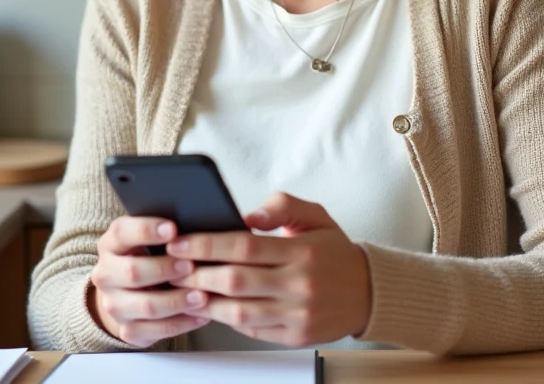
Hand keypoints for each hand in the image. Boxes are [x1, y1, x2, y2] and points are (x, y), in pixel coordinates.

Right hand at [89, 216, 210, 346]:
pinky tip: (202, 314)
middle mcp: (106, 275)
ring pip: (146, 306)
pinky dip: (182, 323)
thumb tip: (194, 221)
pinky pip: (156, 331)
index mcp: (110, 245)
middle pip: (133, 272)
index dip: (147, 230)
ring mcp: (115, 305)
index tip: (173, 228)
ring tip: (203, 295)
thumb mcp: (147, 239)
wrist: (126, 293)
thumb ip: (163, 232)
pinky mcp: (127, 329)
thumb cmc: (146, 257)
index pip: (122, 232)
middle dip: (164, 269)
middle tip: (190, 266)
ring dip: (177, 301)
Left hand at [167, 192, 370, 346]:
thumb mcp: (316, 216)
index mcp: (302, 252)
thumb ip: (282, 206)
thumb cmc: (335, 252)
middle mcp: (299, 284)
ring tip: (185, 288)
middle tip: (173, 266)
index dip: (206, 244)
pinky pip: (252, 330)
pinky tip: (213, 306)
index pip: (244, 246)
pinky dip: (228, 319)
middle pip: (235, 280)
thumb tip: (248, 215)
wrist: (370, 292)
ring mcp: (297, 314)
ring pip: (239, 311)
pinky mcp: (295, 336)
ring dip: (206, 300)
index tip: (180, 241)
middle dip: (197, 273)